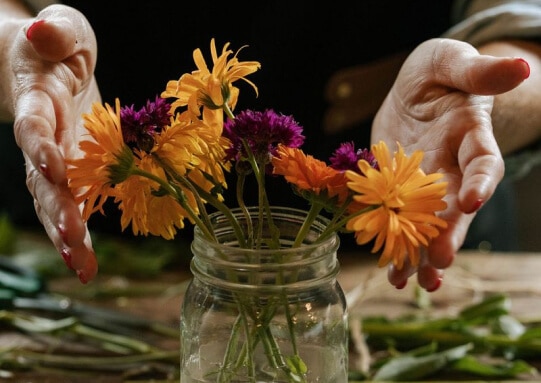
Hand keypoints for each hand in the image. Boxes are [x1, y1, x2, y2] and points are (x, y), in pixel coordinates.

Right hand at [8, 5, 99, 281]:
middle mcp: (43, 137)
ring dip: (67, 234)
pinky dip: (79, 234)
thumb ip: (57, 31)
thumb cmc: (59, 46)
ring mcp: (56, 158)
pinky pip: (73, 204)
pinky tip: (88, 266)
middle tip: (74, 239)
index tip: (53, 169)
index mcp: (39, 99)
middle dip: (58, 207)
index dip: (40, 145)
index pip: (34, 124)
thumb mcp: (65, 30)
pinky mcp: (73, 171)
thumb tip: (42, 29)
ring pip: (54, 201)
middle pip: (42, 176)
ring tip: (83, 267)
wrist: (51, 67)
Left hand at [371, 38, 529, 290]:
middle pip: (455, 205)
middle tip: (439, 262)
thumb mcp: (451, 61)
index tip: (471, 201)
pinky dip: (397, 246)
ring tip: (415, 282)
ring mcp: (425, 183)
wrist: (413, 90)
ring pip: (430, 222)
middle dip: (448, 233)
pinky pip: (400, 220)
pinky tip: (393, 274)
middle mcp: (452, 166)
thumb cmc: (437, 71)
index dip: (480, 181)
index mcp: (470, 136)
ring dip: (422, 252)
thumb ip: (478, 71)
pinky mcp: (399, 189)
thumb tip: (521, 66)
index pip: (483, 162)